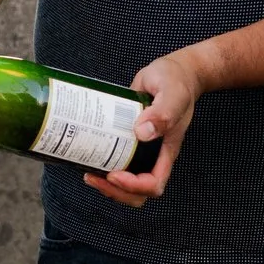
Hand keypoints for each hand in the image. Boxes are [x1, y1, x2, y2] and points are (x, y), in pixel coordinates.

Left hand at [85, 46, 205, 208]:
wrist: (173, 71)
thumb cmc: (176, 82)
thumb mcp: (173, 94)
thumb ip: (163, 113)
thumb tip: (142, 133)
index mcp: (166, 150)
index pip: (153, 184)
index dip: (133, 186)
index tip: (115, 174)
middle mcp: (152, 154)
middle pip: (137, 192)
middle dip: (114, 191)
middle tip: (94, 176)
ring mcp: (140, 148)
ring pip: (124, 180)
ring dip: (105, 183)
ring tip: (87, 171)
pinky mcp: (127, 136)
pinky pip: (115, 159)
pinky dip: (100, 162)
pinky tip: (87, 152)